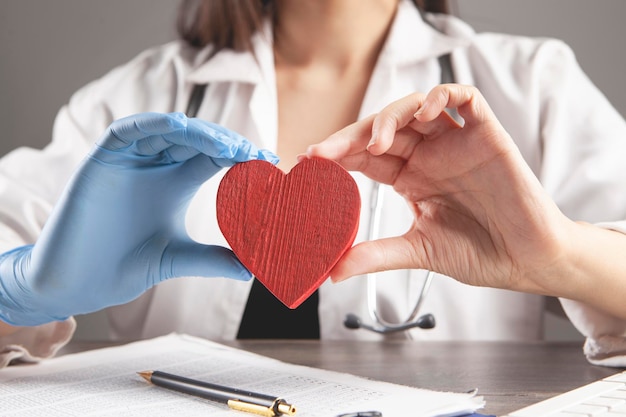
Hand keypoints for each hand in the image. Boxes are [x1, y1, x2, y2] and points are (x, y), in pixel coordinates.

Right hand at [0, 112, 277, 325]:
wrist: (79, 283)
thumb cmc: (124, 267)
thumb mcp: (177, 257)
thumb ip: (213, 260)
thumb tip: (252, 270)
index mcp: (176, 181)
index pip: (214, 157)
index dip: (241, 155)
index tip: (269, 161)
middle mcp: (156, 165)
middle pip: (197, 140)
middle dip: (226, 143)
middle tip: (252, 154)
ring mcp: (130, 160)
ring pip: (168, 130)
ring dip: (199, 132)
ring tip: (227, 146)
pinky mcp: (103, 159)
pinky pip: (128, 130)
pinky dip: (154, 124)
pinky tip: (181, 127)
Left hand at [306, 84, 571, 294]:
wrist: (527, 260)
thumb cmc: (478, 253)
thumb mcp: (419, 251)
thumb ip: (376, 254)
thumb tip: (332, 270)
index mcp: (409, 178)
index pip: (365, 156)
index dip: (337, 153)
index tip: (309, 161)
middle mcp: (429, 155)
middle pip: (383, 127)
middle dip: (352, 135)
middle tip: (326, 152)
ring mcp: (457, 142)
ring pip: (417, 106)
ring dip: (392, 116)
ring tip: (378, 142)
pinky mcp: (487, 134)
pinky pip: (465, 98)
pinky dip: (443, 96)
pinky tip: (427, 113)